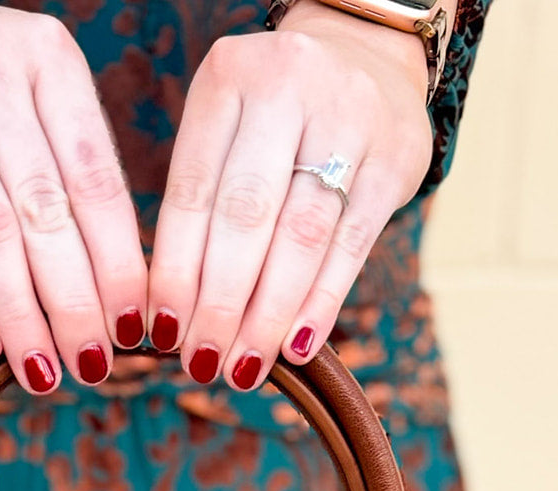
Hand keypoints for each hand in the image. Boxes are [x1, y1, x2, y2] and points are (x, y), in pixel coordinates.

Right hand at [0, 0, 148, 391]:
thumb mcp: (39, 94)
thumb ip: (73, 169)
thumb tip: (117, 289)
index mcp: (51, 62)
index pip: (96, 180)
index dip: (117, 263)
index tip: (133, 327)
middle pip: (44, 211)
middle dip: (73, 301)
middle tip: (92, 364)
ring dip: (18, 311)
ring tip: (42, 369)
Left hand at [147, 2, 432, 390]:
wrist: (367, 55)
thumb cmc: (275, 118)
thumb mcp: (227, 129)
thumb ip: (202, 204)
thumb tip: (172, 318)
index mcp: (227, 77)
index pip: (192, 192)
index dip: (176, 271)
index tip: (163, 333)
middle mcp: (287, 85)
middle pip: (246, 217)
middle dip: (221, 303)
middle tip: (203, 363)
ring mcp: (349, 117)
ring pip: (300, 236)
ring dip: (269, 314)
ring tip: (244, 366)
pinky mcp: (395, 157)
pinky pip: (351, 244)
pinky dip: (321, 302)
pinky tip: (298, 346)